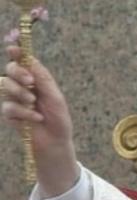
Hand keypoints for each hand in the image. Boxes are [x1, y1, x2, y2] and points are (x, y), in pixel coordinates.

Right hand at [2, 45, 78, 196]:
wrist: (56, 141)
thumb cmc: (59, 119)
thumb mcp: (55, 97)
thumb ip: (42, 78)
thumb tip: (29, 59)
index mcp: (36, 80)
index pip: (23, 62)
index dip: (16, 53)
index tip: (13, 48)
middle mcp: (23, 86)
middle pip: (9, 69)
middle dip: (17, 72)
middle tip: (29, 80)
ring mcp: (14, 99)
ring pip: (4, 85)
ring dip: (20, 93)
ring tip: (34, 103)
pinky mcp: (9, 114)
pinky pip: (8, 106)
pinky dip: (23, 112)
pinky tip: (36, 118)